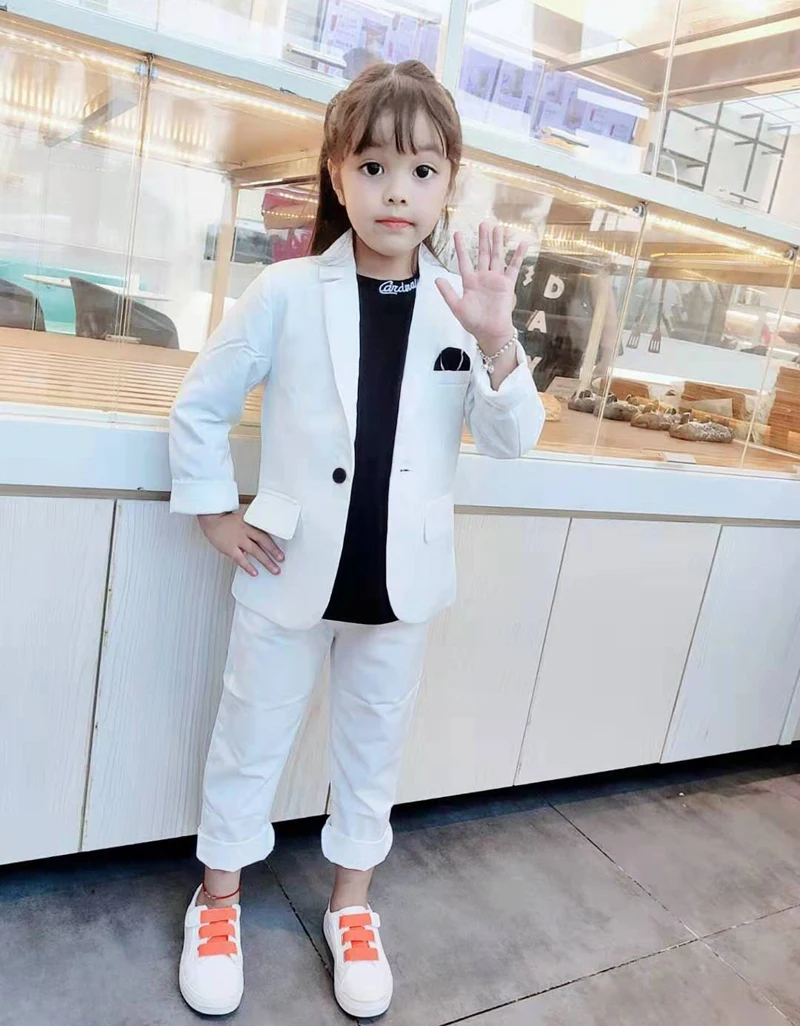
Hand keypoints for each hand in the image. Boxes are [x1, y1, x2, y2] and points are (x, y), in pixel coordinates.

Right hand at [197, 508, 283, 577]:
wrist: (211, 520)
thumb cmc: (226, 520)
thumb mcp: (243, 516)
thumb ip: (254, 522)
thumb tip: (267, 526)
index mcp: (250, 522)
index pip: (266, 530)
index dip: (275, 538)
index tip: (284, 545)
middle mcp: (246, 530)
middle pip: (263, 541)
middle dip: (274, 551)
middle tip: (282, 559)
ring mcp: (238, 539)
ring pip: (255, 551)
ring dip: (266, 561)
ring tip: (275, 570)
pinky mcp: (229, 548)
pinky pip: (240, 559)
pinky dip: (248, 566)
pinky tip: (255, 573)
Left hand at [435, 222, 525, 352]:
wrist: (490, 332)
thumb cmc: (473, 322)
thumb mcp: (457, 307)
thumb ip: (448, 293)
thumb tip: (437, 279)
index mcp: (469, 282)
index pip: (464, 261)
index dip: (461, 248)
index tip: (457, 234)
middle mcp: (483, 277)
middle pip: (483, 254)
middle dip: (483, 239)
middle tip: (483, 223)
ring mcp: (496, 279)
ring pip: (497, 257)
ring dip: (497, 242)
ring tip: (498, 227)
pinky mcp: (507, 284)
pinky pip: (513, 267)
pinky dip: (518, 256)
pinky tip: (522, 244)